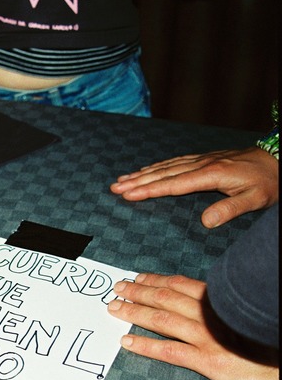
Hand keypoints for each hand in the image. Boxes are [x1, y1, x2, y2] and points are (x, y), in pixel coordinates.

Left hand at [107, 273, 278, 379]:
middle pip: (165, 298)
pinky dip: (144, 345)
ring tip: (114, 308)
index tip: (138, 277)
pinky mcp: (209, 361)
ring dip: (134, 312)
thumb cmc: (270, 339)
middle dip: (137, 291)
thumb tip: (202, 302)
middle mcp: (211, 314)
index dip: (156, 280)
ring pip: (162, 319)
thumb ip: (222, 306)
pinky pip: (169, 351)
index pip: (181, 284)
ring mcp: (208, 336)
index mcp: (220, 300)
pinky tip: (127, 341)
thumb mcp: (244, 313)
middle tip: (118, 288)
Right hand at [111, 148, 278, 227]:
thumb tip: (205, 222)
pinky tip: (148, 170)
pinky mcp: (205, 159)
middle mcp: (202, 164)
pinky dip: (157, 166)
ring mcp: (202, 160)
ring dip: (143, 173)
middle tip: (114, 187)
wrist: (281, 158)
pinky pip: (174, 162)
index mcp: (211, 174)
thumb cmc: (269, 181)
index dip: (149, 190)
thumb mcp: (256, 199)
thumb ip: (230, 209)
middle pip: (163, 173)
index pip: (173, 184)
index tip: (129, 194)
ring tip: (122, 179)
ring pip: (166, 166)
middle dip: (137, 181)